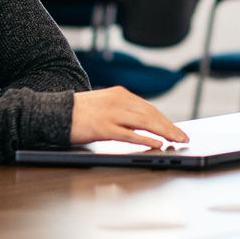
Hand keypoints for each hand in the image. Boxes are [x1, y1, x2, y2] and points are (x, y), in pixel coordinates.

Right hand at [70, 86, 189, 148]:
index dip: (165, 120)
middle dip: (170, 127)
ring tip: (177, 141)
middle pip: (151, 114)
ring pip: (145, 122)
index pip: (149, 108)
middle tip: (184, 137)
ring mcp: (111, 114)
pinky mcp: (103, 127)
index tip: (177, 129)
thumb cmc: (79, 112)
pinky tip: (157, 144)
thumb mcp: (105, 105)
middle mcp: (118, 101)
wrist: (55, 111)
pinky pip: (129, 134)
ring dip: (164, 132)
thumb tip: (144, 125)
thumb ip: (123, 112)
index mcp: (120, 94)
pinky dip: (146, 139)